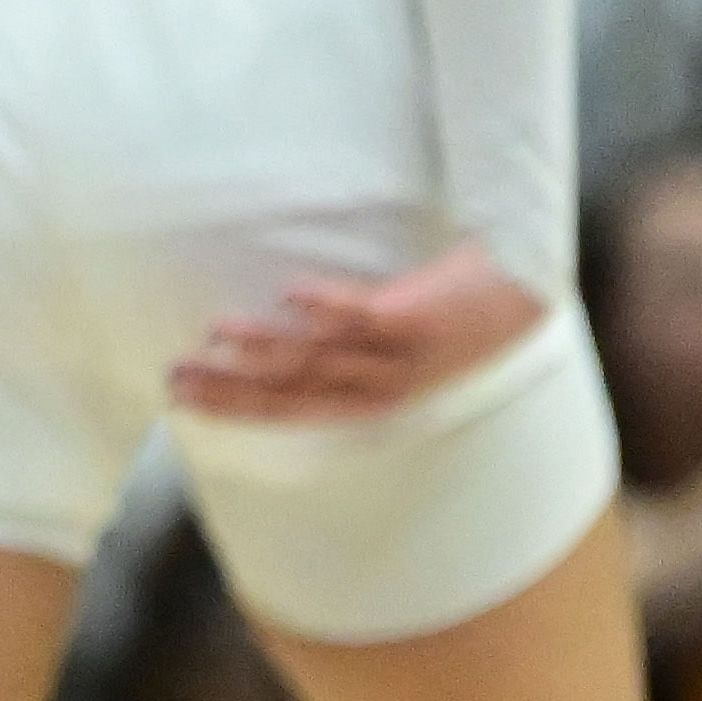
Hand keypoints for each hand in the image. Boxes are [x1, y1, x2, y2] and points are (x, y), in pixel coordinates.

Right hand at [170, 241, 546, 422]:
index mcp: (372, 396)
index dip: (235, 408)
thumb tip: (280, 320)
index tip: (183, 399)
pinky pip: (367, 315)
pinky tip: (289, 295)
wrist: (524, 291)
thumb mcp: (398, 341)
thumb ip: (344, 339)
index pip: (290, 409)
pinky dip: (327, 307)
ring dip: (266, 348)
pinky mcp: (419, 317)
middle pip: (295, 393)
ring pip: (322, 358)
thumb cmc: (454, 310)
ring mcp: (401, 356)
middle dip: (232, 389)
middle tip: (176, 378)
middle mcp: (382, 387)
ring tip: (213, 335)